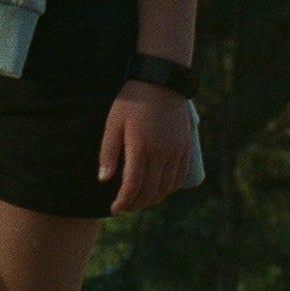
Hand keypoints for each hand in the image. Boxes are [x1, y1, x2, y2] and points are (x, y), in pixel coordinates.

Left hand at [98, 81, 199, 211]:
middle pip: (150, 190)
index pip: (133, 185)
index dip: (123, 201)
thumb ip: (108, 152)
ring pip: (166, 187)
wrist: (161, 82)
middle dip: (136, 204)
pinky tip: (159, 192)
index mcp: (141, 147)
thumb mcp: (113, 123)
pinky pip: (179, 177)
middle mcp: (162, 153)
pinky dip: (169, 189)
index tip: (115, 208)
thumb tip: (104, 180)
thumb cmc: (131, 101)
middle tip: (124, 208)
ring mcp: (176, 151)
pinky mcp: (185, 148)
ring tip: (138, 202)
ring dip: (152, 200)